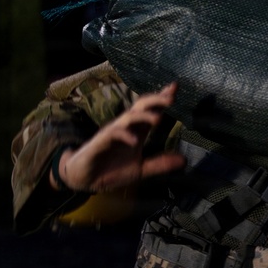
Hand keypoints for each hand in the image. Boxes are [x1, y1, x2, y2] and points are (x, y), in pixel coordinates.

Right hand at [53, 83, 185, 192]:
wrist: (84, 180)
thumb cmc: (111, 170)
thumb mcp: (140, 170)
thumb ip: (160, 164)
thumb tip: (184, 160)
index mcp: (136, 131)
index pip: (152, 110)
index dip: (162, 98)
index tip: (175, 88)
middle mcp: (126, 127)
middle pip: (141, 106)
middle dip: (156, 99)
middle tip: (171, 97)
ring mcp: (112, 133)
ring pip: (128, 117)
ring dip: (143, 116)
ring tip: (158, 119)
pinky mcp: (100, 142)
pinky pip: (112, 134)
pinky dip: (124, 135)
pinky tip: (134, 141)